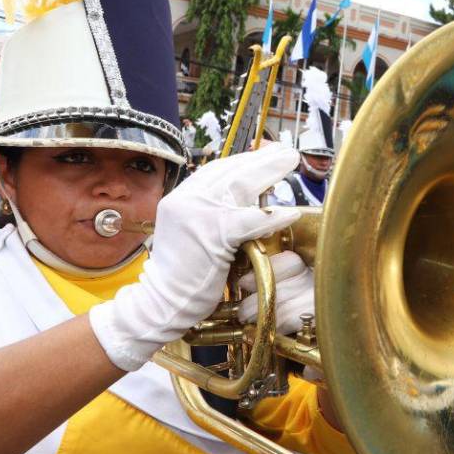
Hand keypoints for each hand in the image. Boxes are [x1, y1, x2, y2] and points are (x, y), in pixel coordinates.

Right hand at [89, 145, 301, 370]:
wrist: (162, 302)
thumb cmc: (180, 276)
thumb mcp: (189, 234)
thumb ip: (207, 215)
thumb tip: (238, 203)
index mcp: (180, 198)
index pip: (215, 170)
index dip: (243, 161)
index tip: (264, 155)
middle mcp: (186, 199)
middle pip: (230, 170)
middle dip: (261, 158)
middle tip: (285, 152)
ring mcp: (199, 213)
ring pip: (241, 184)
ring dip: (270, 171)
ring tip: (291, 162)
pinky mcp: (214, 233)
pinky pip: (251, 219)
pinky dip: (273, 215)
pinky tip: (291, 212)